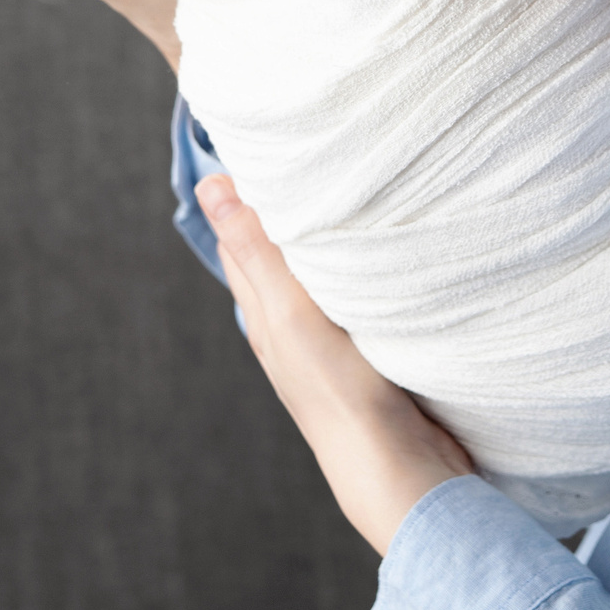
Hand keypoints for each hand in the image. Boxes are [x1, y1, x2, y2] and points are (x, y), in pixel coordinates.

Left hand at [197, 175, 476, 554]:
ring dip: (324, 236)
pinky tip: (378, 254)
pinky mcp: (373, 350)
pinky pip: (357, 293)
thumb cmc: (340, 393)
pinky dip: (357, 265)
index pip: (243, 238)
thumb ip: (259, 251)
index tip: (253, 140)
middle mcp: (293, 326)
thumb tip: (209, 187)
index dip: (242, 192)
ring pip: (319, 274)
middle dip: (280, 207)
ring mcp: (334, 340)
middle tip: (295, 150)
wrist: (399, 469)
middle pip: (278, 254)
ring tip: (339, 187)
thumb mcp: (292, 313)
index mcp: (265, 314)